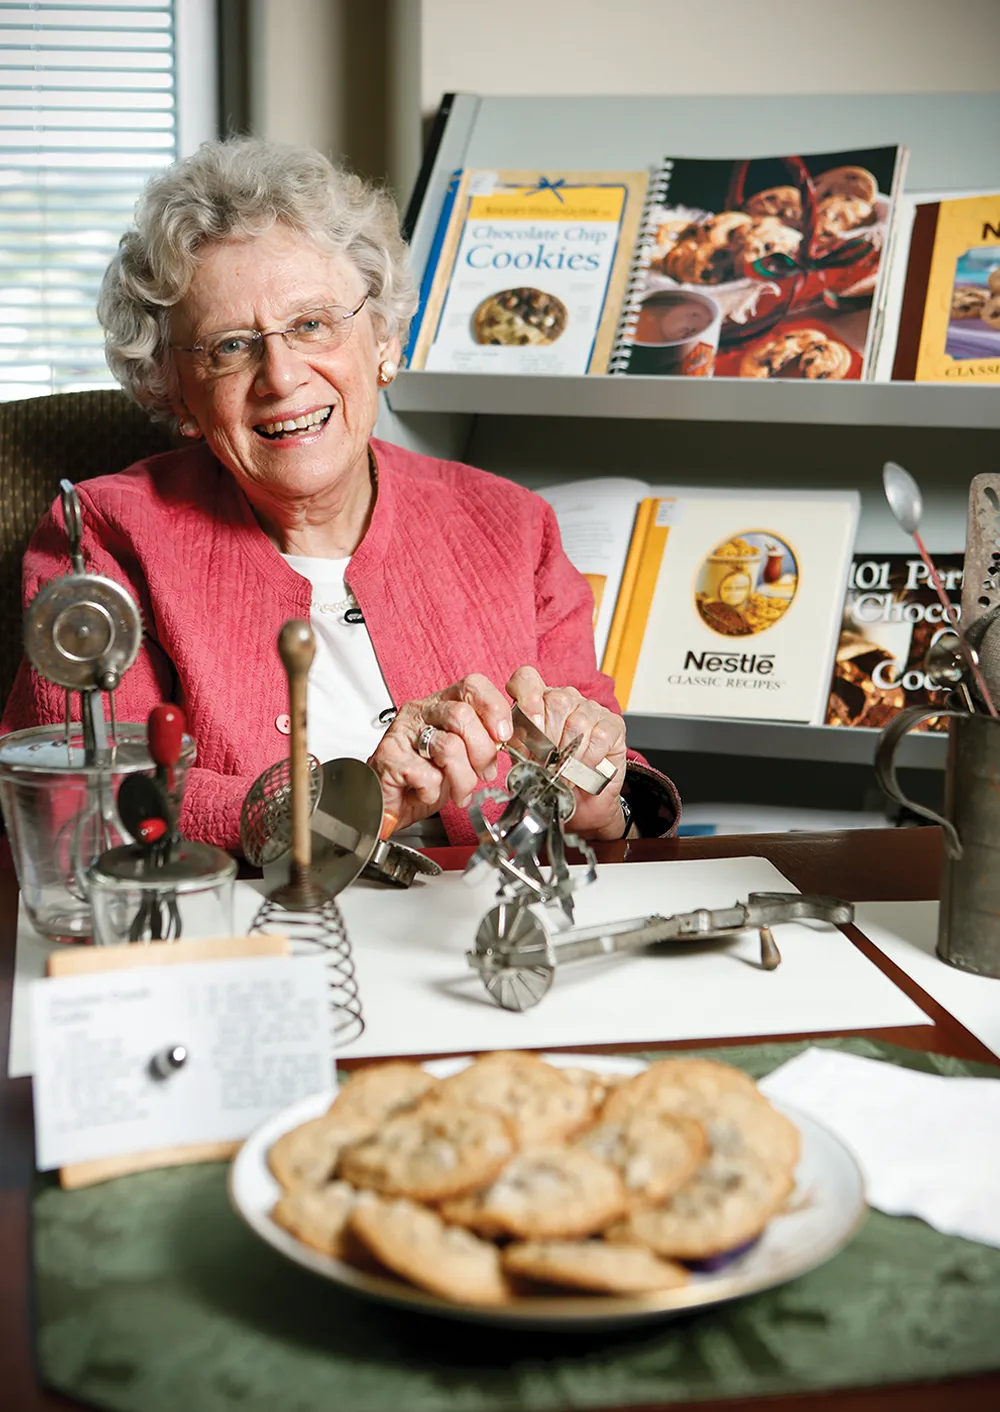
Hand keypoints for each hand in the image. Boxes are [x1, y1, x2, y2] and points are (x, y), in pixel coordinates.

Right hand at [368, 674, 511, 833]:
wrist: (390, 804)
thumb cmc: (427, 778)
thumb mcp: (465, 754)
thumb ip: (485, 740)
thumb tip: (508, 739)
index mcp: (442, 703)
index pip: (473, 685)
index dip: (494, 709)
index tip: (503, 736)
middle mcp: (421, 711)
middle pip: (462, 715)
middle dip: (482, 752)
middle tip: (483, 773)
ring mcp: (402, 731)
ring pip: (449, 746)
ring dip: (462, 778)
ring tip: (458, 791)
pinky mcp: (388, 756)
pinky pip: (428, 775)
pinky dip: (434, 792)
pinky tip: (426, 792)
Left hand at [506, 666, 628, 839]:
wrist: (580, 800)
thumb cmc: (551, 775)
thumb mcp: (525, 759)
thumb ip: (516, 743)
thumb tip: (506, 737)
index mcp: (538, 701)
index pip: (527, 679)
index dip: (525, 697)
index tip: (526, 723)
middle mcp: (566, 699)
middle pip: (555, 703)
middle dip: (547, 740)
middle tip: (544, 763)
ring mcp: (591, 709)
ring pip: (578, 723)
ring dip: (568, 755)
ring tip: (562, 773)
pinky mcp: (613, 725)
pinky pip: (599, 737)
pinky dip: (588, 759)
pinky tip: (582, 770)